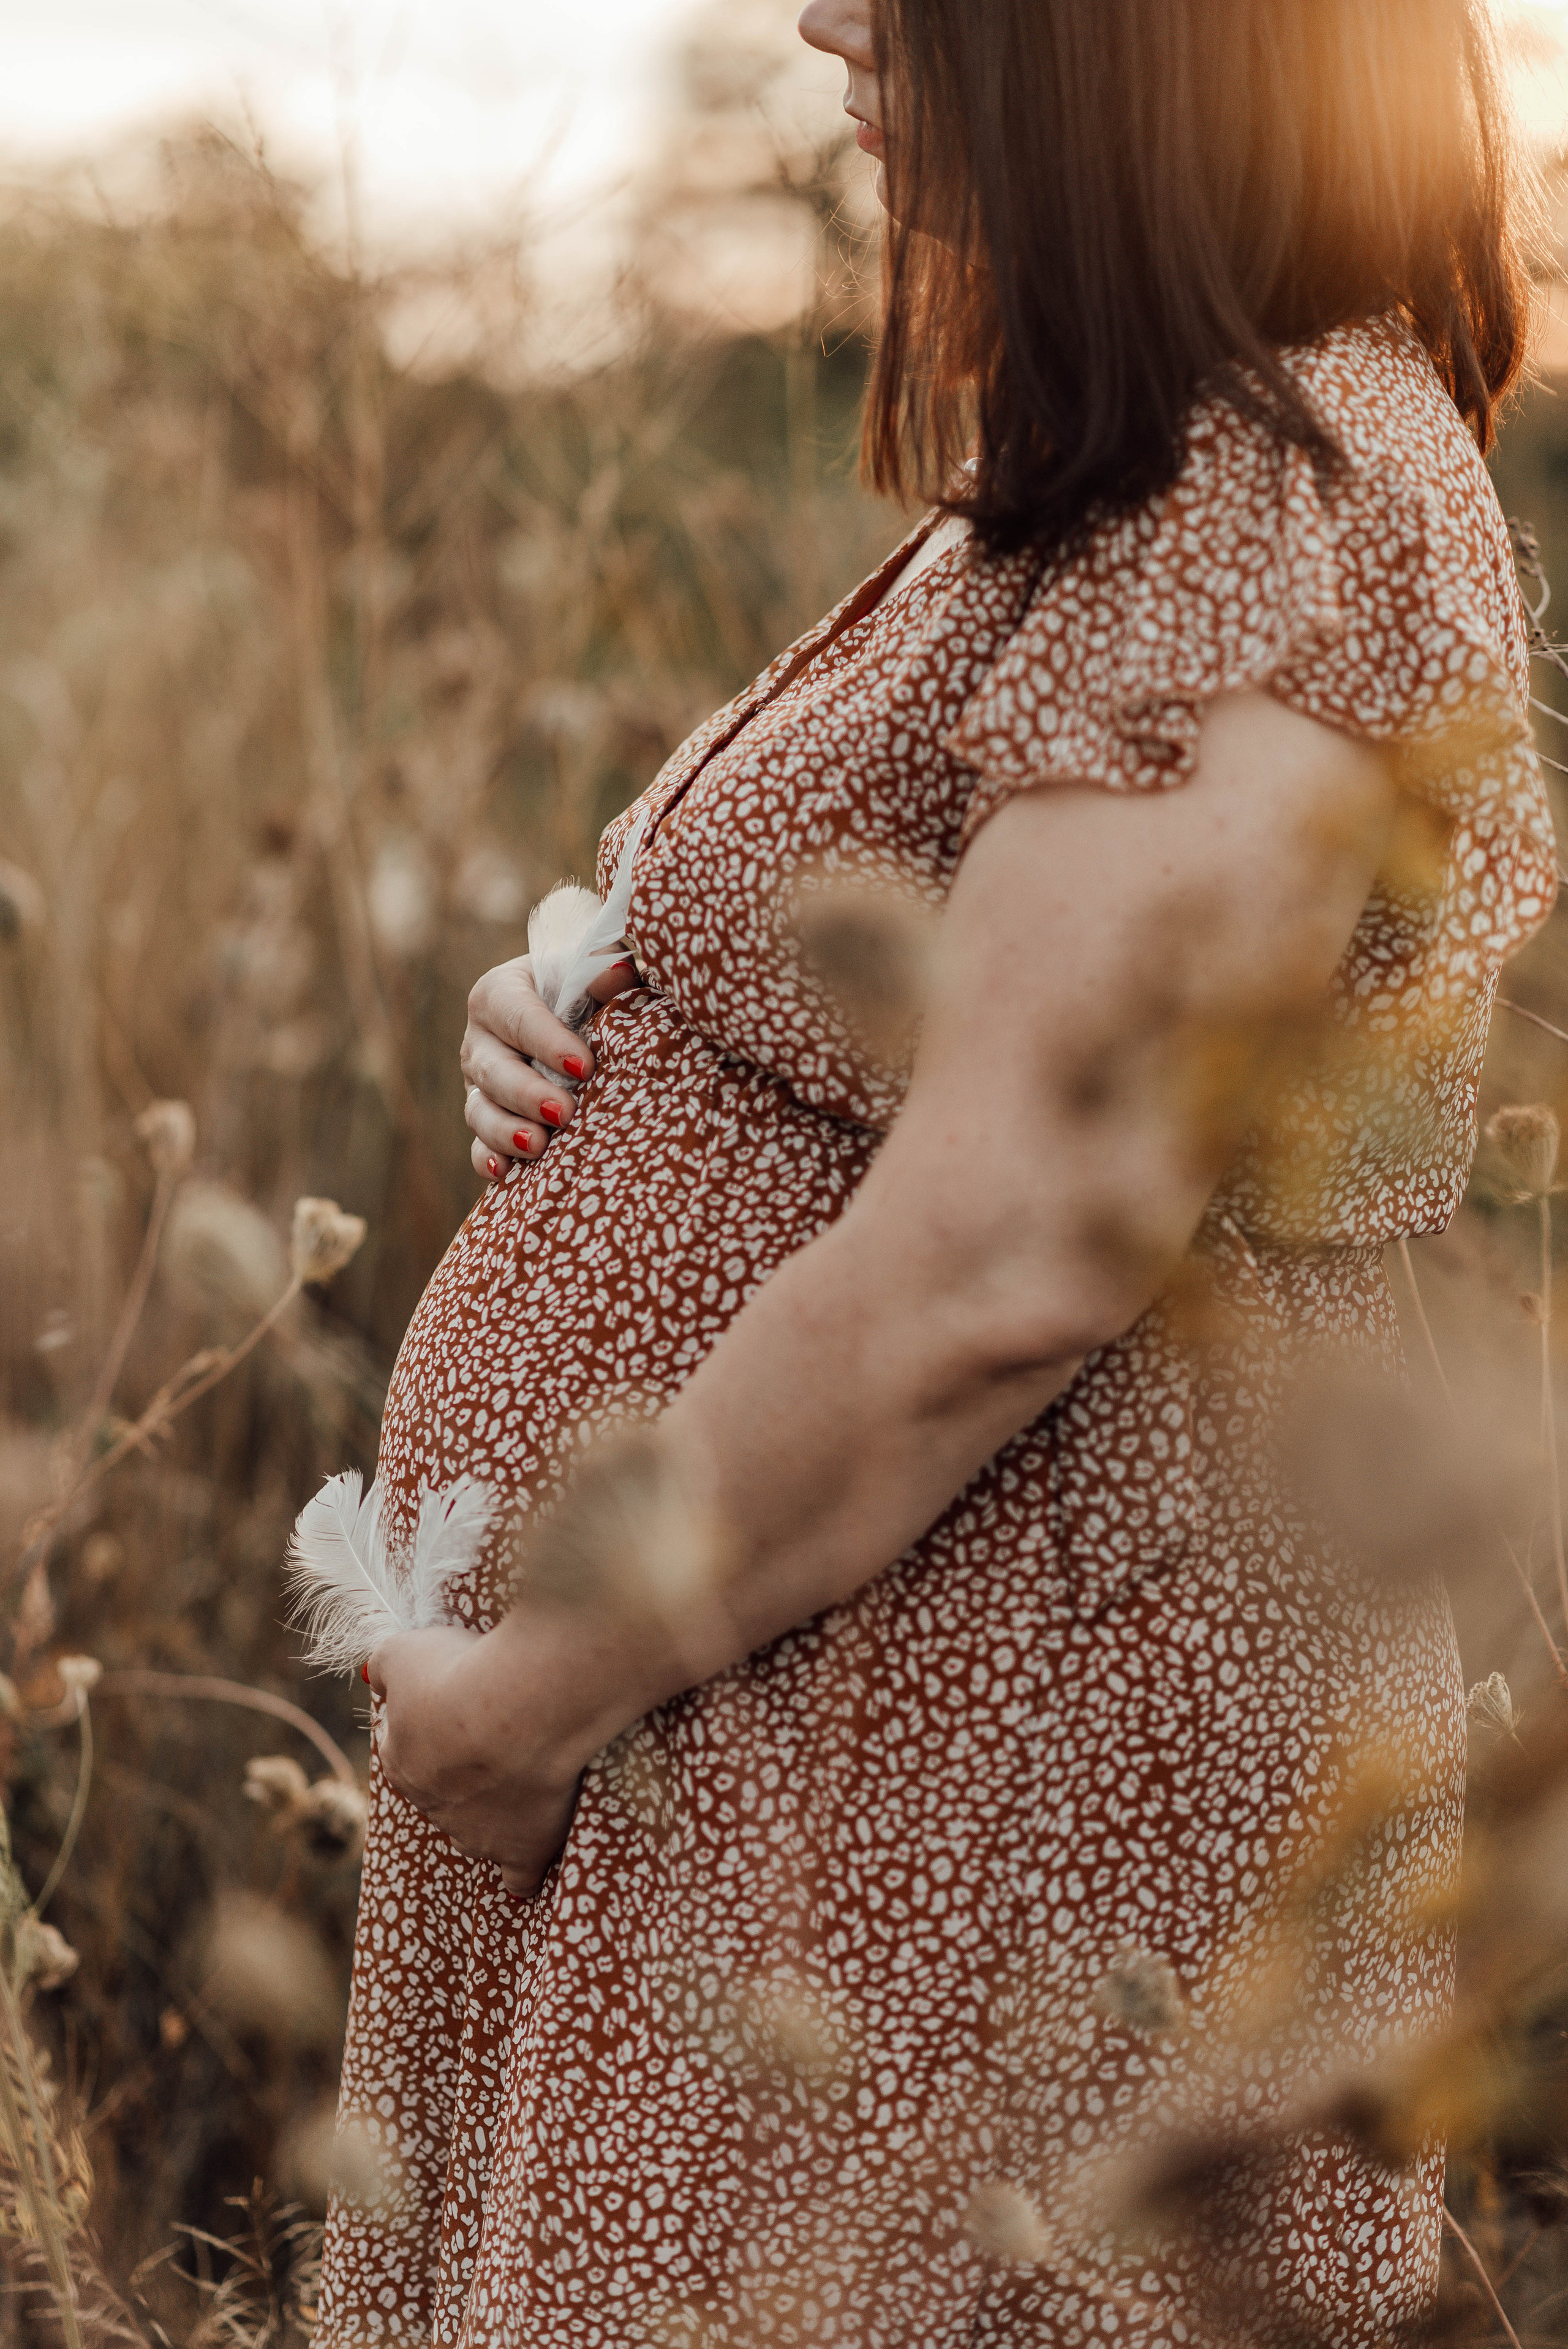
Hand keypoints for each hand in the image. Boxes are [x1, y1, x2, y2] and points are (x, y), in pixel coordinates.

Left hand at [367, 1625, 583, 1894]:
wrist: (518, 1707)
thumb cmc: (459, 1675)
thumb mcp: (403, 1652)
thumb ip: (383, 1666)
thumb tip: (374, 1678)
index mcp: (401, 1762)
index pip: (405, 1746)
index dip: (431, 1720)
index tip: (457, 1699)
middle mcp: (433, 1805)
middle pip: (442, 1789)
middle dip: (462, 1766)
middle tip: (495, 1731)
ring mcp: (478, 1833)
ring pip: (473, 1831)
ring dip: (488, 1811)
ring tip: (515, 1782)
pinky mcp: (522, 1849)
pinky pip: (519, 1875)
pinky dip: (522, 1870)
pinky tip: (530, 1861)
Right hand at [461, 953, 641, 1183]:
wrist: (570, 1012)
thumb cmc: (583, 987)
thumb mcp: (591, 970)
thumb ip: (602, 968)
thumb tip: (616, 975)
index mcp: (500, 993)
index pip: (518, 1016)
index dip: (548, 1042)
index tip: (585, 1067)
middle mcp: (481, 1039)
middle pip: (493, 1070)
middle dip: (527, 1094)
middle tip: (564, 1113)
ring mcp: (479, 1083)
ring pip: (480, 1110)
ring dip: (506, 1131)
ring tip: (538, 1145)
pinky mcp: (486, 1117)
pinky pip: (478, 1143)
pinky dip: (487, 1159)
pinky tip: (504, 1173)